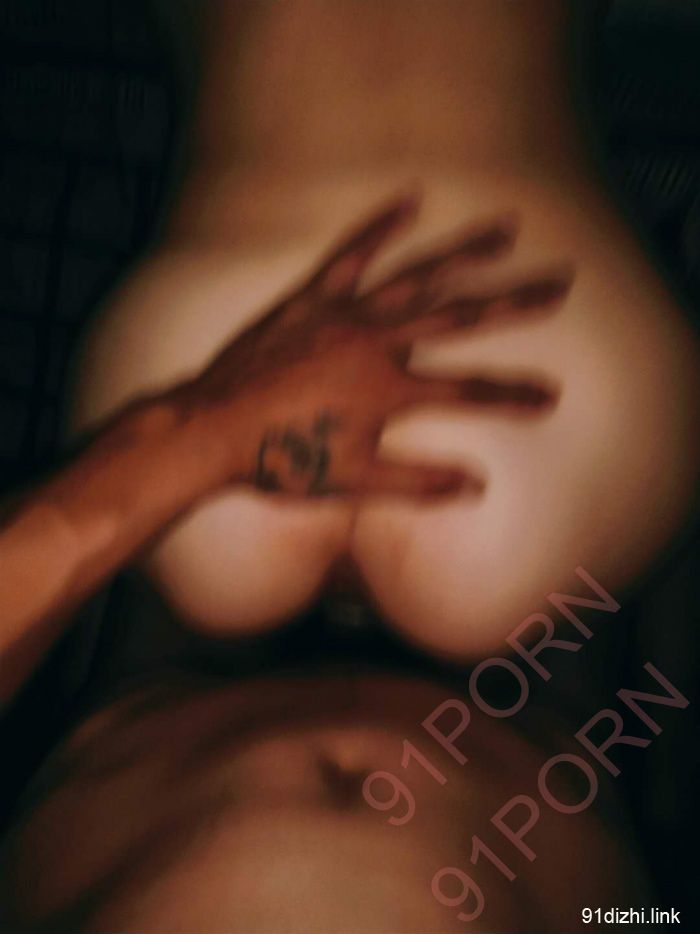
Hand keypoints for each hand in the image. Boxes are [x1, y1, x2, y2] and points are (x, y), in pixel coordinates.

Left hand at [184, 194, 572, 497]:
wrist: (210, 430)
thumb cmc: (280, 459)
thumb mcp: (354, 482)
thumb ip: (418, 482)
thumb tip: (478, 485)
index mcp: (388, 390)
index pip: (469, 393)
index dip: (513, 395)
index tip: (551, 395)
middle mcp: (374, 343)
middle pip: (459, 317)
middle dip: (515, 302)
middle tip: (560, 282)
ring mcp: (343, 315)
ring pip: (416, 276)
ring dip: (465, 252)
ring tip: (506, 230)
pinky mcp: (311, 298)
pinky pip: (351, 254)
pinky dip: (380, 226)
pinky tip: (412, 199)